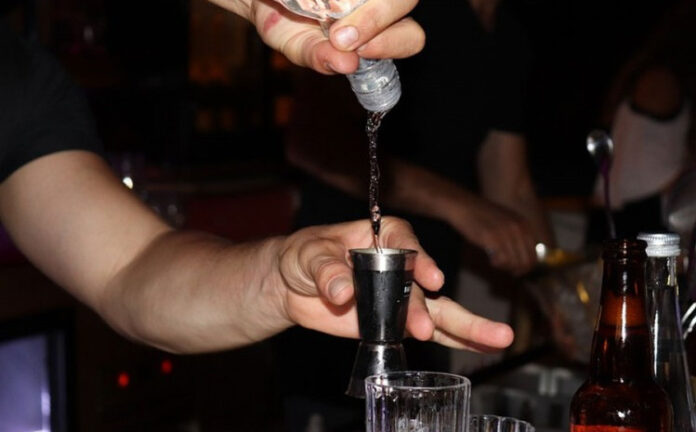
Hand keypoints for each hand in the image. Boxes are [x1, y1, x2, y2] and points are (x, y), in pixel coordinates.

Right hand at [211, 0, 424, 73]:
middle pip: (405, 2)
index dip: (391, 42)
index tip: (358, 49)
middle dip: (376, 17)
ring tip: (331, 7)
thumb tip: (346, 63)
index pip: (409, 38)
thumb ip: (320, 57)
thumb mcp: (299, 47)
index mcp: (380, 33)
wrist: (266, 0)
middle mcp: (383, 6)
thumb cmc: (288, 26)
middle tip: (340, 32)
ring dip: (370, 5)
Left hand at [276, 216, 512, 350]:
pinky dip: (454, 342)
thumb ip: (325, 270)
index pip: (405, 243)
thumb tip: (341, 291)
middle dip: (431, 306)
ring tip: (498, 340)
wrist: (291, 285)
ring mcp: (400, 296)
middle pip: (425, 284)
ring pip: (438, 312)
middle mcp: (399, 265)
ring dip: (466, 327)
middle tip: (429, 326)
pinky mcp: (395, 322)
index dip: (419, 261)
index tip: (429, 279)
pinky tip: (483, 349)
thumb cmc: (303, 256)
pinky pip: (429, 332)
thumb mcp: (308, 254)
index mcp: (382, 236)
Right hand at [451, 196, 537, 275]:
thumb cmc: (482, 215)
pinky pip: (500, 260)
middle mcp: (517, 228)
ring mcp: (505, 233)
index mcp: (524, 224)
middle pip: (526, 261)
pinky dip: (496, 263)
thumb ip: (518, 235)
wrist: (463, 205)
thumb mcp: (507, 220)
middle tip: (507, 270)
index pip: (534, 254)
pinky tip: (490, 259)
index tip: (516, 269)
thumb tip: (523, 258)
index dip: (527, 266)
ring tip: (496, 262)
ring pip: (514, 263)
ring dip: (505, 267)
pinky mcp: (491, 238)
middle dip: (517, 270)